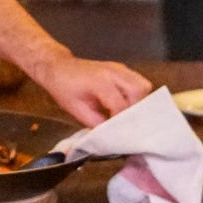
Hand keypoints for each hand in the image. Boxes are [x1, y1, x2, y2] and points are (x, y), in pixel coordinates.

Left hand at [36, 52, 151, 125]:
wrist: (59, 68)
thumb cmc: (64, 88)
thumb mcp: (76, 110)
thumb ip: (96, 123)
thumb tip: (112, 134)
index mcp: (99, 82)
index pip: (120, 105)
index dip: (122, 122)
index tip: (120, 133)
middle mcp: (113, 72)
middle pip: (139, 91)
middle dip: (135, 110)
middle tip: (125, 122)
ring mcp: (119, 68)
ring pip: (143, 85)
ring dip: (138, 102)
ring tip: (126, 113)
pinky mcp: (122, 69)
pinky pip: (138, 82)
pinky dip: (136, 95)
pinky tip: (125, 104)